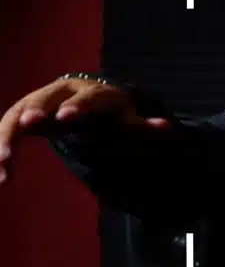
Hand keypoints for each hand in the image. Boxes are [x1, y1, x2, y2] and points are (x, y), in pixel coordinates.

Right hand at [0, 77, 169, 184]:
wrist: (82, 99)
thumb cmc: (108, 112)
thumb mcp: (125, 118)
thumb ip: (140, 126)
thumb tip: (166, 127)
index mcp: (90, 91)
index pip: (84, 98)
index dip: (76, 106)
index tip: (64, 118)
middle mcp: (59, 92)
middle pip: (43, 99)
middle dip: (34, 111)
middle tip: (26, 124)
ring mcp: (37, 101)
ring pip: (17, 115)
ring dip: (7, 138)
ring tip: (3, 165)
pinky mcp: (21, 115)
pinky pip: (7, 130)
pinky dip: (1, 148)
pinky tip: (0, 175)